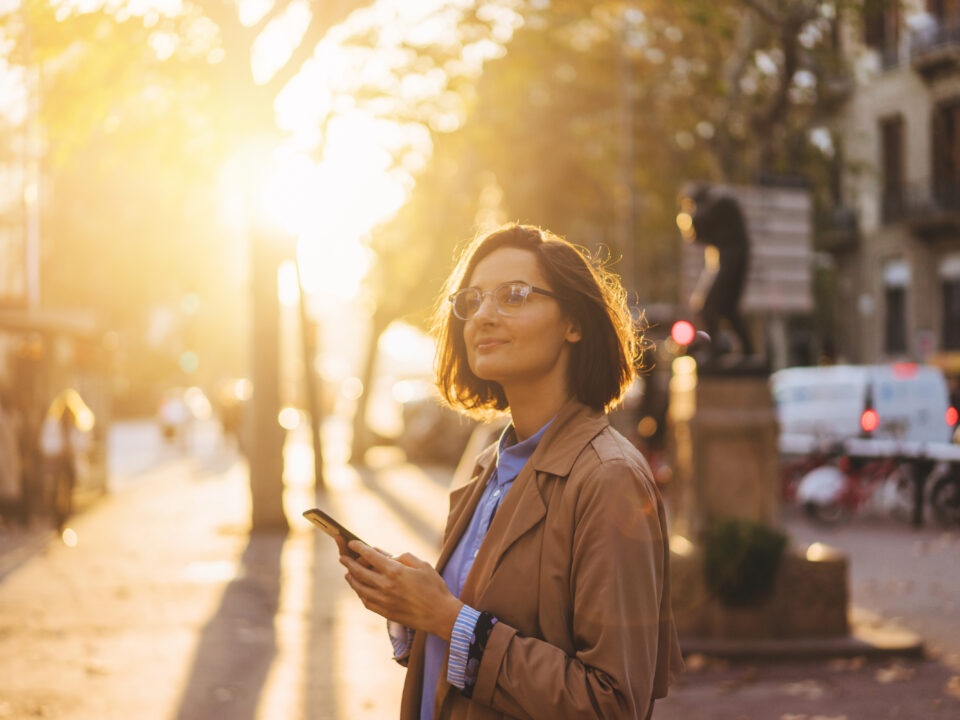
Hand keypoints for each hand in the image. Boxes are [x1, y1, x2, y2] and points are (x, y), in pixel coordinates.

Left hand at [340, 541, 462, 640]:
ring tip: (347, 573)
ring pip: (360, 588)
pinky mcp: (385, 612)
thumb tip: (387, 556)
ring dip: (351, 579)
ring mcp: (383, 600)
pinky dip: (360, 593)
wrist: (439, 615)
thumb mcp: (422, 565)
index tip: (352, 543)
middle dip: (349, 562)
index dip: (359, 548)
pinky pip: (366, 601)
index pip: (370, 556)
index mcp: (395, 571)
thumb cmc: (434, 587)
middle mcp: (385, 585)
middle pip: (360, 572)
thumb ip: (402, 557)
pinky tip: (360, 590)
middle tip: (342, 557)